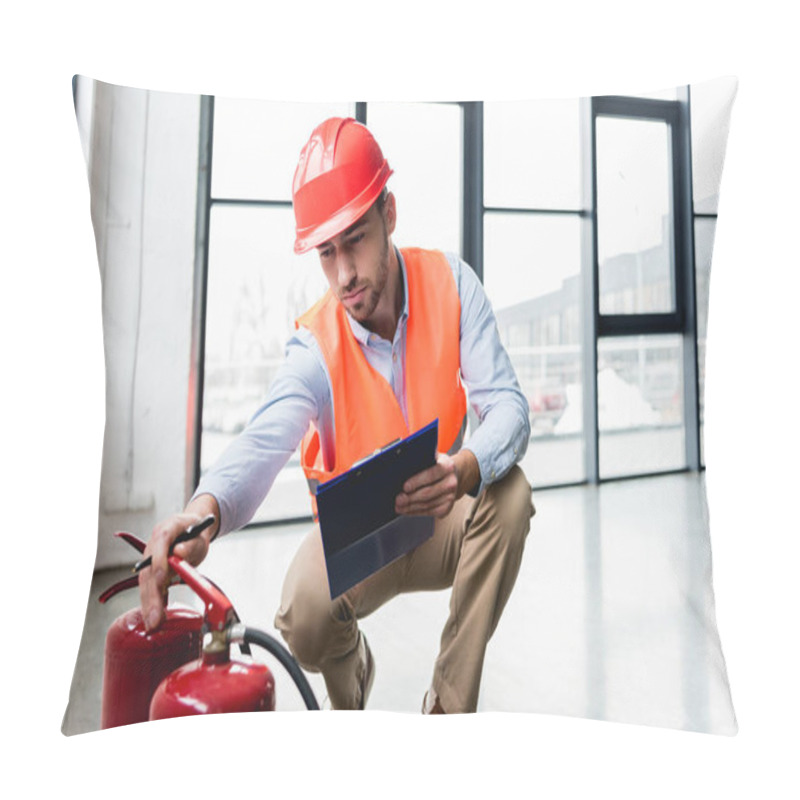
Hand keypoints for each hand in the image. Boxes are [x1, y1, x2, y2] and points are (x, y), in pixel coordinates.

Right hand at [138, 495, 218, 631]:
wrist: (191, 528)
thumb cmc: (195, 531)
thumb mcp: (199, 534)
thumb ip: (190, 544)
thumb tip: (179, 552)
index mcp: (165, 530)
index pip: (160, 543)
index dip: (159, 562)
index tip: (162, 580)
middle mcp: (152, 546)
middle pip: (149, 571)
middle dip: (152, 595)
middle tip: (155, 617)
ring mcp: (150, 560)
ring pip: (147, 584)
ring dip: (149, 605)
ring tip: (153, 625)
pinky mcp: (152, 572)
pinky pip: (151, 589)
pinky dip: (152, 604)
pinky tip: (154, 619)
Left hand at [395, 450, 478, 518]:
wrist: (452, 475)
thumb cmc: (436, 465)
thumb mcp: (431, 457)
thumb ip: (420, 458)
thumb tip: (402, 463)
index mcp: (447, 466)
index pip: (431, 474)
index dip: (417, 481)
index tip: (404, 487)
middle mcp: (451, 482)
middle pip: (428, 492)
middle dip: (410, 497)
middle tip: (398, 499)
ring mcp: (451, 496)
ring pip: (427, 505)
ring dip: (411, 507)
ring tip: (399, 506)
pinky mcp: (448, 507)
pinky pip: (430, 512)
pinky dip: (416, 512)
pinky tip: (407, 510)